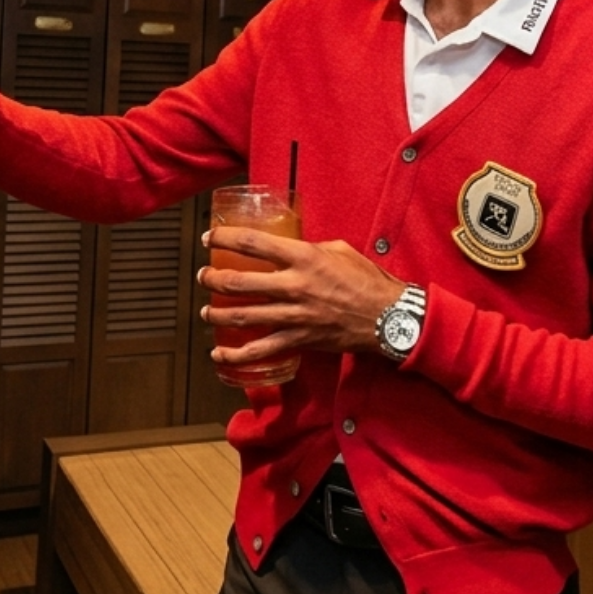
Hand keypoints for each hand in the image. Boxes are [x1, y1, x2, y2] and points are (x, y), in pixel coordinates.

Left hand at [196, 227, 406, 365]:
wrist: (388, 317)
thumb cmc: (366, 280)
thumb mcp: (339, 250)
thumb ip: (310, 248)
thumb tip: (290, 247)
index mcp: (304, 258)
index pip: (253, 243)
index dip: (225, 239)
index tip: (210, 237)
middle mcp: (294, 286)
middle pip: (239, 282)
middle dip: (213, 279)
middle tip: (204, 277)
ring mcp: (295, 316)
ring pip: (243, 317)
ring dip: (216, 315)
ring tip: (205, 312)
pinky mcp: (299, 340)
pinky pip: (261, 350)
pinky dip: (236, 356)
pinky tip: (220, 355)